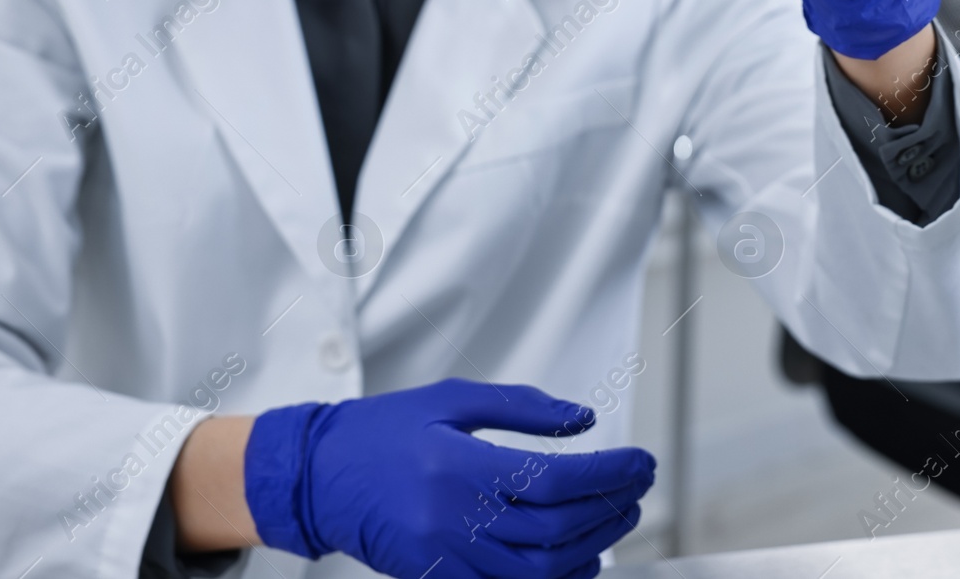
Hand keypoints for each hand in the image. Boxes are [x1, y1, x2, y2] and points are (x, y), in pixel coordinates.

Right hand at [244, 378, 654, 578]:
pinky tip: (579, 557)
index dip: (608, 474)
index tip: (639, 462)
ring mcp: (448, 557)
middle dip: (611, 508)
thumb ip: (521, 407)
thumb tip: (583, 418)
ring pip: (542, 570)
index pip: (555, 479)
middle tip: (637, 486)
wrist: (319, 476)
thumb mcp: (450, 399)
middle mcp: (454, 517)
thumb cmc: (381, 432)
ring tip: (617, 517)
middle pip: (557, 528)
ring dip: (592, 546)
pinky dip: (556, 578)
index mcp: (458, 464)